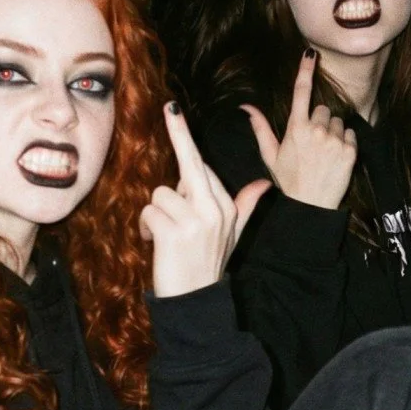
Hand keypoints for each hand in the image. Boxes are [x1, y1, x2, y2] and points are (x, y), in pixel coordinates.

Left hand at [141, 103, 270, 298]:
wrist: (197, 302)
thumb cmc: (209, 264)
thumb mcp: (234, 234)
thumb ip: (246, 206)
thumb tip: (265, 185)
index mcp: (228, 206)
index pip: (202, 166)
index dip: (185, 142)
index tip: (173, 108)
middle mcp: (215, 209)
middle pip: (188, 164)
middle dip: (178, 134)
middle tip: (170, 108)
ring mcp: (196, 221)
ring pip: (161, 193)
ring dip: (154, 213)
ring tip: (162, 235)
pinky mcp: (174, 232)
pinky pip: (149, 211)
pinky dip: (145, 227)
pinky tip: (153, 242)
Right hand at [242, 50, 357, 209]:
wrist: (310, 207)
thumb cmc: (288, 181)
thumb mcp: (271, 155)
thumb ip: (260, 127)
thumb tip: (246, 107)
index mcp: (295, 128)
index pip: (301, 92)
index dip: (305, 69)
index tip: (311, 52)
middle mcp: (316, 131)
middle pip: (323, 109)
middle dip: (319, 122)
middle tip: (312, 145)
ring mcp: (334, 140)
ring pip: (337, 122)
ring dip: (333, 133)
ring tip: (324, 154)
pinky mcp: (350, 151)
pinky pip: (351, 134)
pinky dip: (345, 143)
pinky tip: (335, 158)